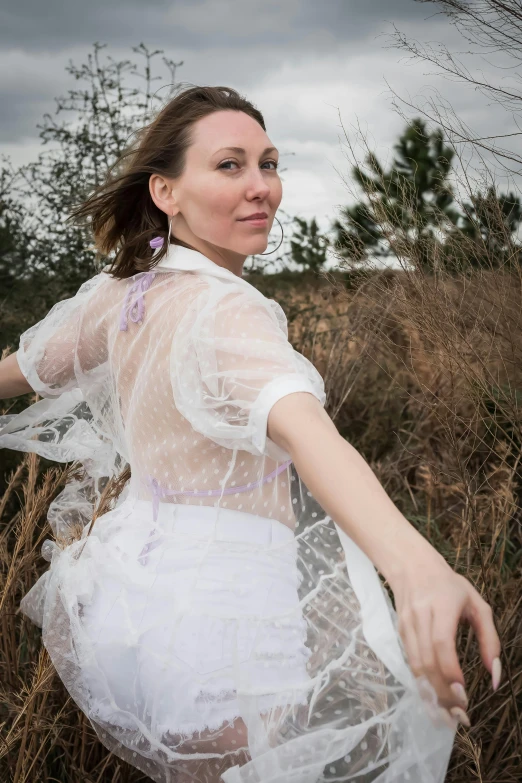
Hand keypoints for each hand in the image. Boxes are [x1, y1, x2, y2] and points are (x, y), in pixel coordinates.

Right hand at [389, 549, 501, 727]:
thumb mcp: (478, 605)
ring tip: (447, 718)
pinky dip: (422, 686)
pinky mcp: (400, 634)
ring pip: (416, 666)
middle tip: (460, 716)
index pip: (441, 642)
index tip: (464, 693)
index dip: (450, 670)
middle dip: (443, 693)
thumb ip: (490, 640)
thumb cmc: (449, 586)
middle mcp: (420, 617)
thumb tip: (494, 676)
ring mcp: (407, 626)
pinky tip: (434, 701)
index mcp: (441, 606)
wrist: (411, 567)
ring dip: (431, 695)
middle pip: (428, 660)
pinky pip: (411, 664)